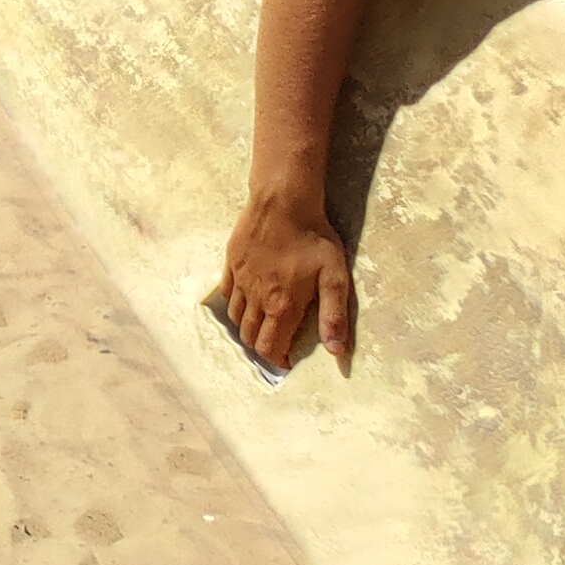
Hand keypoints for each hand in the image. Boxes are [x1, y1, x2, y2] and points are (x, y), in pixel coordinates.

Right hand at [217, 190, 355, 373]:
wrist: (283, 202)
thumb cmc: (314, 239)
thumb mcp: (335, 278)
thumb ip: (334, 316)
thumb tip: (336, 351)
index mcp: (282, 305)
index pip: (271, 346)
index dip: (279, 360)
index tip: (289, 361)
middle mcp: (256, 297)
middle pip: (250, 335)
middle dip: (263, 347)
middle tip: (278, 345)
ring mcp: (240, 279)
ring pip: (237, 317)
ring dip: (248, 328)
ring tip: (264, 326)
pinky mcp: (231, 263)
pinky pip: (228, 293)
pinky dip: (236, 305)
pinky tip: (248, 301)